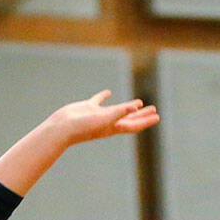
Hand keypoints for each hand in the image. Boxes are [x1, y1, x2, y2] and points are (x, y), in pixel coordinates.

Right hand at [43, 91, 158, 145]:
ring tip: (140, 102)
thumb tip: (136, 107)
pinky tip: (108, 92)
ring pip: (118, 110)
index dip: (146, 121)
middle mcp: (108, 122)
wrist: (62, 127)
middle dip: (142, 115)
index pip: (134, 124)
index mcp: (114, 127)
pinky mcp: (88, 107)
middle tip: (154, 110)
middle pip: (130, 118)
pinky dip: (104, 96)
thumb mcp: (104, 119)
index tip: (157, 116)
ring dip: (129, 106)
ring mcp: (98, 115)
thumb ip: (120, 112)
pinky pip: (99, 100)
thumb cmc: (83, 127)